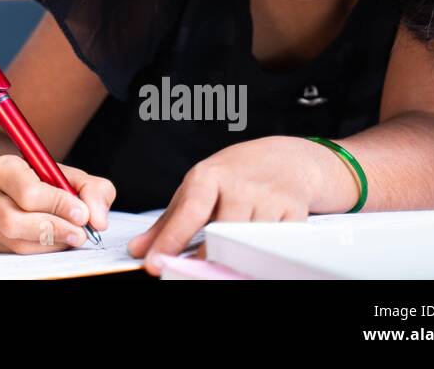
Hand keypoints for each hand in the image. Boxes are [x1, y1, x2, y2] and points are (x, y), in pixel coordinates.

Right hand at [0, 154, 115, 253]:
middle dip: (55, 229)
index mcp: (2, 168)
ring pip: (17, 243)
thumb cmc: (40, 180)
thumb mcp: (67, 174)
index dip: (59, 205)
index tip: (83, 214)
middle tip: (81, 233)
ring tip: (71, 236)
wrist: (9, 187)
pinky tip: (55, 241)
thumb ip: (91, 189)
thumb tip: (98, 220)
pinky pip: (16, 253)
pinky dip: (42, 250)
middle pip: (15, 221)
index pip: (28, 192)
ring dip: (51, 244)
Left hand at [127, 136, 319, 275]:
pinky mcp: (294, 211)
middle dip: (207, 256)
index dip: (170, 240)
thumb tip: (139, 250)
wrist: (285, 159)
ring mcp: (269, 197)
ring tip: (222, 269)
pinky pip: (275, 244)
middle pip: (222, 230)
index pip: (188, 212)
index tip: (154, 264)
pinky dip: (262, 256)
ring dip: (235, 259)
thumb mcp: (198, 188)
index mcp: (209, 176)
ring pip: (249, 240)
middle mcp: (240, 184)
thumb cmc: (234, 176)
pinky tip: (252, 259)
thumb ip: (169, 222)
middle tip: (190, 274)